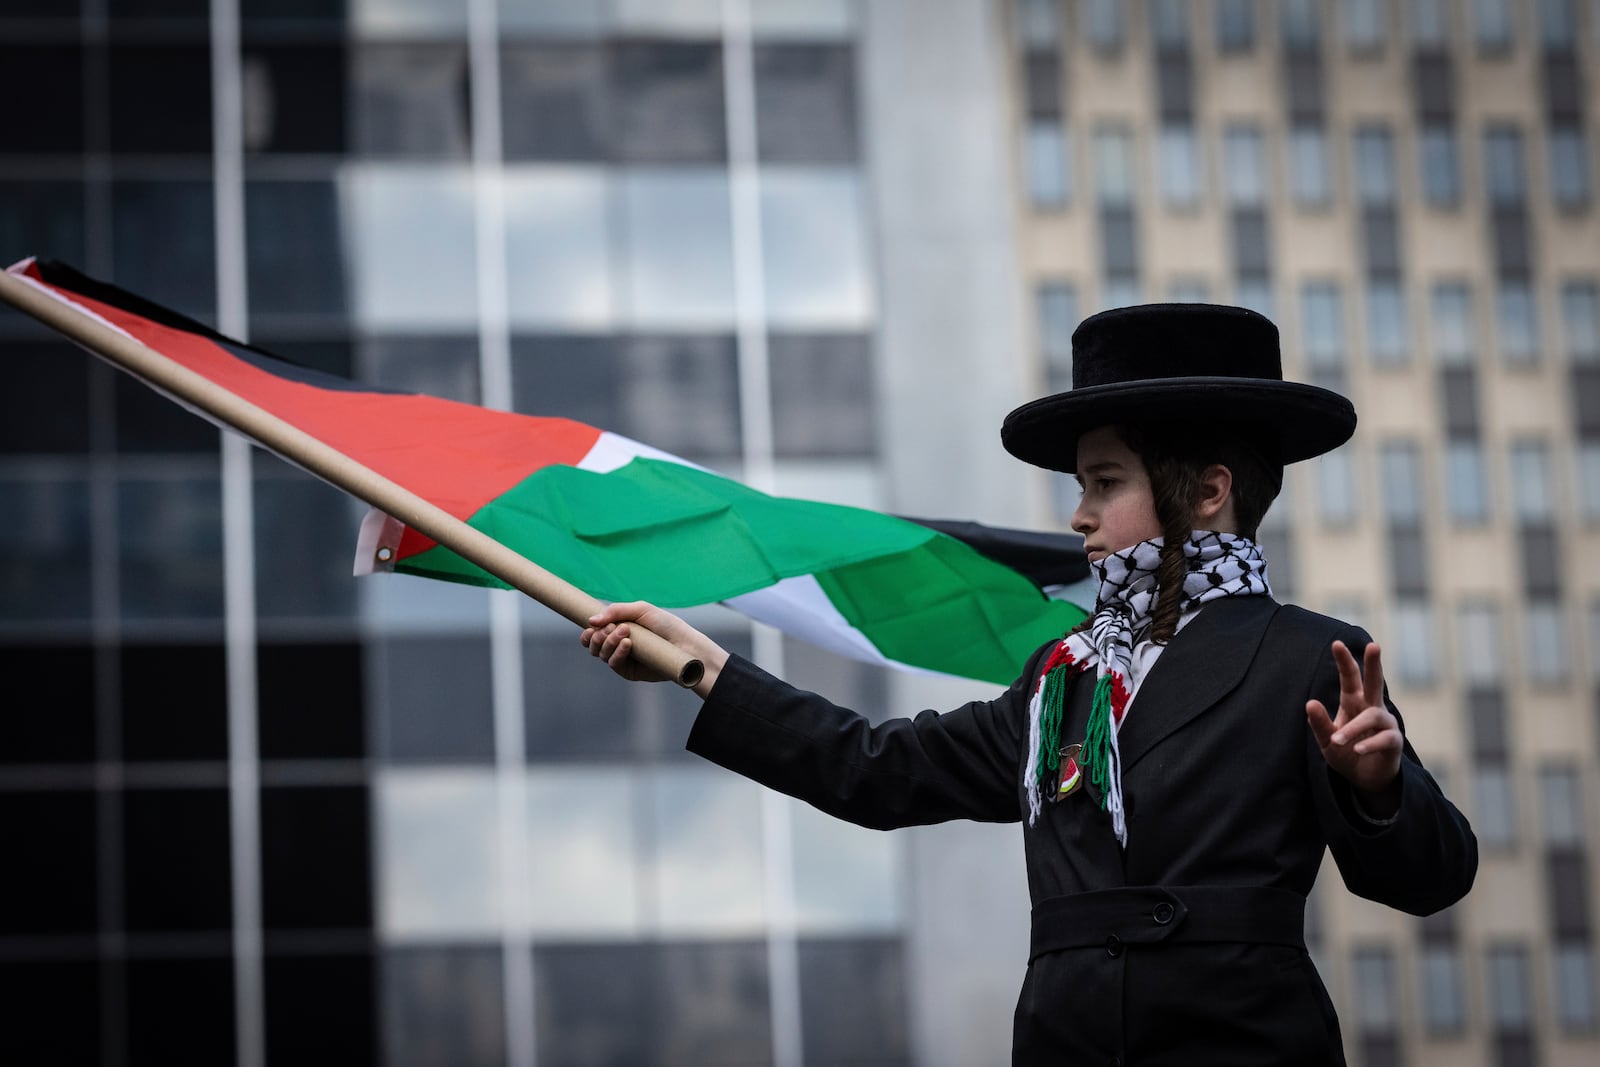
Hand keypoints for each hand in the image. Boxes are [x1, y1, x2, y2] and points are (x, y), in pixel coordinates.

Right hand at [580, 601, 728, 696]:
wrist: (685, 644)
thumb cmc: (666, 625)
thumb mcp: (641, 610)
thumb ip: (616, 611)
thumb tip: (590, 621)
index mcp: (618, 629)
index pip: (593, 633)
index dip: (588, 632)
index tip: (592, 626)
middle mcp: (618, 645)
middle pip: (593, 645)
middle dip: (598, 635)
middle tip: (612, 628)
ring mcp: (623, 659)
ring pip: (601, 654)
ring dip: (608, 642)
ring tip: (626, 633)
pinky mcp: (630, 672)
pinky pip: (613, 664)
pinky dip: (616, 653)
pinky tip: (628, 644)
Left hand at [1305, 640, 1402, 806]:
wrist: (1365, 779)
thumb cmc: (1346, 753)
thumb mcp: (1327, 741)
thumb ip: (1320, 724)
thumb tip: (1310, 703)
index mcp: (1354, 704)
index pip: (1350, 679)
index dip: (1345, 662)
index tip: (1336, 643)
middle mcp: (1372, 708)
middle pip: (1374, 682)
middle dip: (1374, 664)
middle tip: (1374, 645)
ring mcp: (1386, 724)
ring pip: (1373, 716)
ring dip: (1354, 728)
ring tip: (1338, 740)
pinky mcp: (1394, 741)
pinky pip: (1385, 738)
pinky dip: (1369, 743)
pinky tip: (1357, 749)